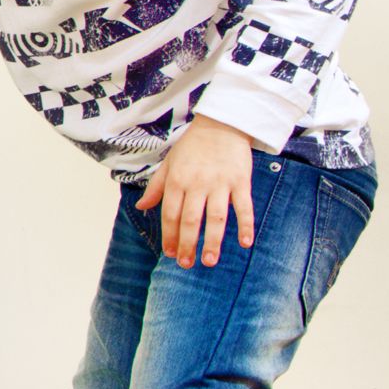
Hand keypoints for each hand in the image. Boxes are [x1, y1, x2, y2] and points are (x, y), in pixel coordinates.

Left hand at [135, 116, 256, 268]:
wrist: (221, 124)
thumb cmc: (192, 146)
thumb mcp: (169, 164)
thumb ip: (157, 187)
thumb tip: (142, 207)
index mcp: (177, 181)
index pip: (170, 214)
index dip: (169, 235)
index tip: (170, 253)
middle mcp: (197, 184)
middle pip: (191, 220)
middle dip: (187, 244)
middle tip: (186, 264)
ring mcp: (220, 184)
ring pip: (216, 218)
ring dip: (213, 241)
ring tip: (210, 261)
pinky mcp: (241, 182)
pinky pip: (244, 207)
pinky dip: (245, 225)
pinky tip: (245, 243)